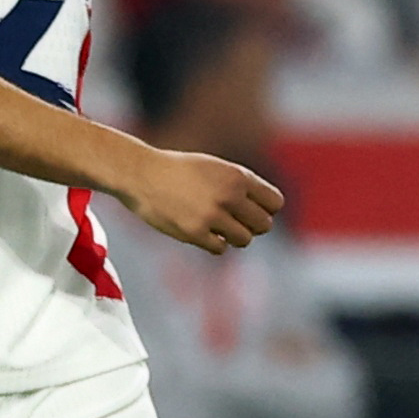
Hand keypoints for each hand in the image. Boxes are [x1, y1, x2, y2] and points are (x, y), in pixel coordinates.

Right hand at [120, 148, 283, 254]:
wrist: (143, 174)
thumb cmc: (181, 171)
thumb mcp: (217, 168)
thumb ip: (241, 185)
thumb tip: (267, 210)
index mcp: (238, 177)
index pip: (275, 203)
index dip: (266, 209)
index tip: (252, 210)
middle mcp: (229, 195)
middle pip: (264, 225)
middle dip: (253, 226)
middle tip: (235, 221)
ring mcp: (212, 215)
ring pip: (244, 239)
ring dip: (234, 237)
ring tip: (219, 227)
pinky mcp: (194, 232)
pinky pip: (220, 249)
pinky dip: (214, 244)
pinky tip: (203, 232)